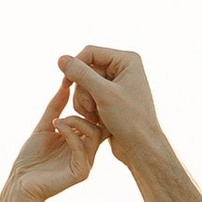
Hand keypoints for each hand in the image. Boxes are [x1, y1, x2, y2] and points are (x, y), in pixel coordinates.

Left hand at [5, 80, 99, 201]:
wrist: (20, 183)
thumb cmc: (31, 159)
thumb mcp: (45, 126)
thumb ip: (55, 107)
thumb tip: (65, 85)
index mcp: (81, 141)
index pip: (96, 119)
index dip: (90, 104)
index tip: (78, 91)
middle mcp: (87, 151)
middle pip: (101, 124)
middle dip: (89, 109)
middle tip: (75, 100)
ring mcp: (85, 162)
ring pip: (94, 134)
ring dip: (75, 121)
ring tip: (58, 120)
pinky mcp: (81, 172)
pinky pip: (82, 147)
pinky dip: (69, 132)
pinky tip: (56, 126)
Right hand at [57, 44, 164, 168]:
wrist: (141, 148)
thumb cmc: (129, 120)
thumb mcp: (103, 94)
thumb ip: (81, 74)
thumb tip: (61, 58)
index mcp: (127, 60)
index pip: (90, 53)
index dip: (75, 67)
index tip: (65, 85)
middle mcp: (122, 69)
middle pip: (85, 70)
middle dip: (83, 90)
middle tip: (90, 108)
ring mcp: (115, 84)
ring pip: (84, 85)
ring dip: (83, 101)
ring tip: (93, 117)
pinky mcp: (110, 99)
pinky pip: (88, 97)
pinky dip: (87, 108)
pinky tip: (96, 121)